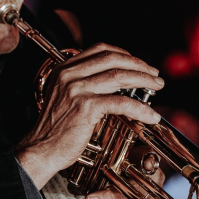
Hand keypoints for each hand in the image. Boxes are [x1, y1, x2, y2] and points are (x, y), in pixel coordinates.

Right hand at [15, 43, 162, 188]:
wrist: (41, 149)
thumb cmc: (56, 128)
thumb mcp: (65, 97)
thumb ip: (85, 84)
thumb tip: (117, 80)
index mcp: (65, 69)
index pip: (100, 50)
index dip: (124, 54)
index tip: (139, 63)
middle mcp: (69, 75)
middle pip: (112, 59)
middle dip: (139, 65)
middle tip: (155, 75)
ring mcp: (77, 89)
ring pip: (119, 77)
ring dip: (144, 80)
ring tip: (157, 87)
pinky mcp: (86, 107)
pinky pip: (120, 103)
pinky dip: (139, 108)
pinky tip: (149, 115)